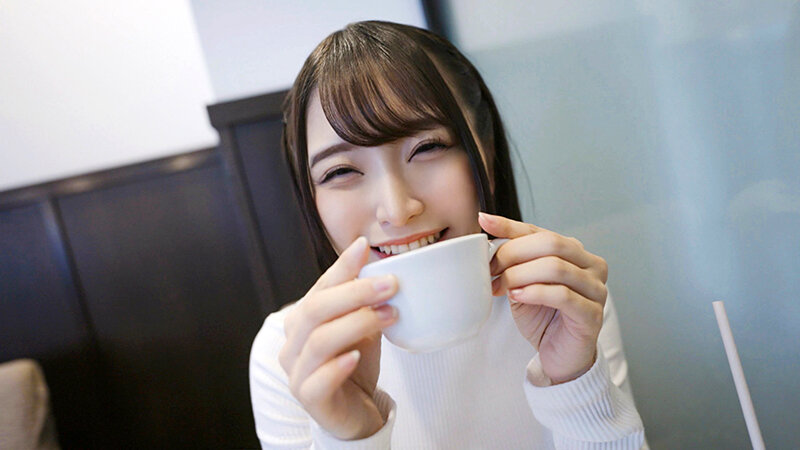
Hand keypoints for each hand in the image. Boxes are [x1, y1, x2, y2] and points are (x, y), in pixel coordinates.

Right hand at [278, 237, 398, 439]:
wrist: (356, 409)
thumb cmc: (355, 363)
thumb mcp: (362, 325)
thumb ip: (365, 301)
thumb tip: (384, 268)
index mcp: (303, 319)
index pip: (320, 287)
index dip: (342, 267)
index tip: (365, 247)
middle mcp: (293, 343)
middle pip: (316, 310)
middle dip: (355, 293)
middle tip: (390, 284)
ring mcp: (297, 372)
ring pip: (319, 341)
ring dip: (357, 324)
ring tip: (388, 315)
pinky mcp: (309, 399)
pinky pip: (318, 381)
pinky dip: (338, 366)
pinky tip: (356, 356)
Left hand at [479, 212, 608, 383]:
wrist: (558, 356)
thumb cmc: (543, 318)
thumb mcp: (522, 283)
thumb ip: (513, 261)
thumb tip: (487, 229)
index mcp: (575, 253)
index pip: (540, 232)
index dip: (511, 227)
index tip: (484, 222)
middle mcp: (591, 266)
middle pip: (551, 244)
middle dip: (513, 253)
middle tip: (491, 268)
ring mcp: (596, 289)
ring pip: (555, 267)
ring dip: (520, 274)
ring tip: (500, 286)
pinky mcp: (592, 314)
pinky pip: (563, 295)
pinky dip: (535, 292)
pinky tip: (517, 296)